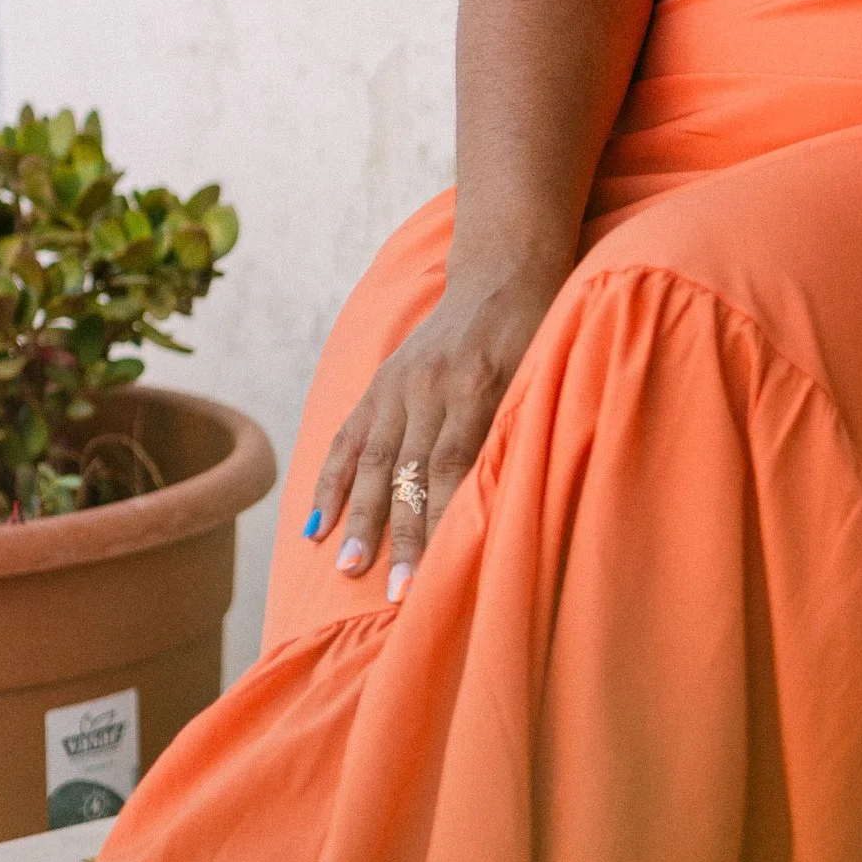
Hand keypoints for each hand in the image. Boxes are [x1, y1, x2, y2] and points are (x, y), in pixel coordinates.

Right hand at [306, 250, 567, 600]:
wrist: (504, 270)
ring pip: (373, 459)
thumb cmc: (540, 331)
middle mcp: (431, 386)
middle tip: (394, 591)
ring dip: (358, 516)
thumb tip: (513, 503)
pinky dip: (330, 481)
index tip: (439, 571)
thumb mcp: (545, 374)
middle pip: (409, 471)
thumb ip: (522, 430)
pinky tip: (316, 522)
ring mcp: (399, 383)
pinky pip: (348, 436)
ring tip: (345, 565)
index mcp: (478, 387)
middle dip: (400, 534)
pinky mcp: (380, 381)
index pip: (453, 466)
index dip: (442, 521)